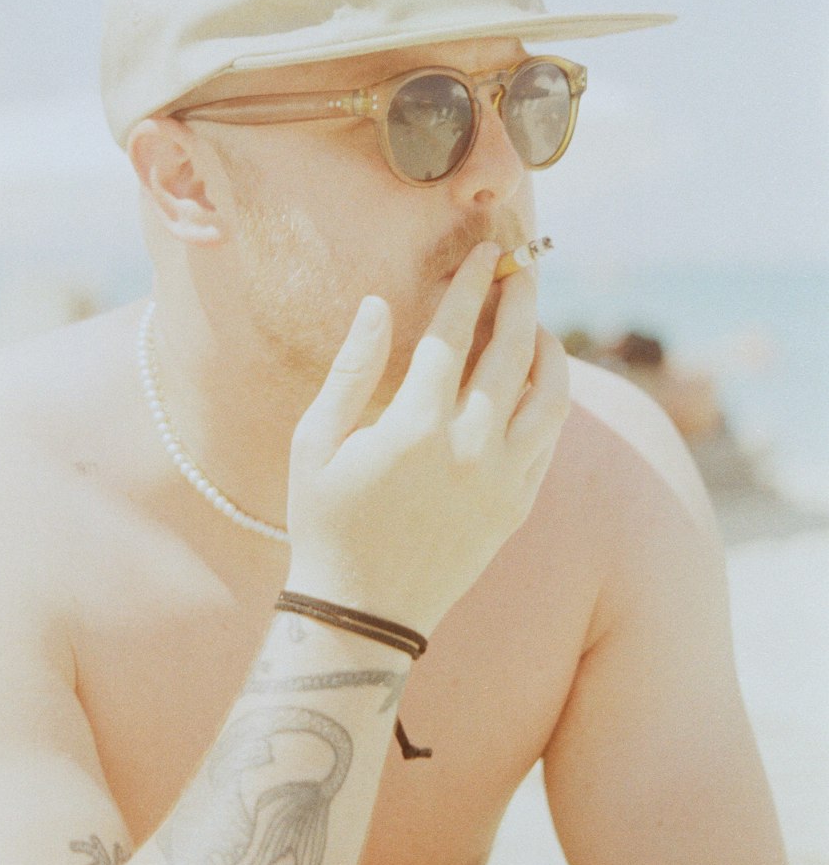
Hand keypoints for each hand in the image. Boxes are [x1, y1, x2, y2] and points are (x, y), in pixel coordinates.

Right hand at [284, 242, 569, 634]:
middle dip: (519, 299)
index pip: (453, 333)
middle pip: (511, 352)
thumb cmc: (326, 521)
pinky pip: (548, 439)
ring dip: (548, 349)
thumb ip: (350, 369)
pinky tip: (538, 382)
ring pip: (548, 396)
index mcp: (414, 426)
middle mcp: (469, 448)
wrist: (364, 612)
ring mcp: (502, 480)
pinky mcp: (517, 506)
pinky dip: (549, 400)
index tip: (486, 251)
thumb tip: (377, 305)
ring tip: (536, 323)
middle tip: (522, 268)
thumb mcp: (314, 442)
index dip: (471, 285)